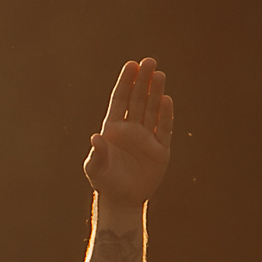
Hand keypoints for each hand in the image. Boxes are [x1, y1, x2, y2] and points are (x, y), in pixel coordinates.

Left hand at [81, 57, 173, 216]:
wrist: (122, 200)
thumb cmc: (105, 182)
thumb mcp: (95, 169)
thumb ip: (96, 154)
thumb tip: (96, 138)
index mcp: (113, 128)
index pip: (120, 99)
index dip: (125, 82)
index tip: (131, 64)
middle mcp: (131, 128)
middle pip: (138, 99)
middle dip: (143, 81)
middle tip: (149, 61)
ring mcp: (146, 137)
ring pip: (152, 109)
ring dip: (155, 92)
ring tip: (159, 74)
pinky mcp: (160, 149)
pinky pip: (164, 128)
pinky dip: (165, 115)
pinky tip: (166, 100)